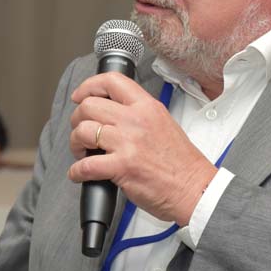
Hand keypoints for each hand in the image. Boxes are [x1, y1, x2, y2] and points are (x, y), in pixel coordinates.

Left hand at [67, 73, 216, 225]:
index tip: (80, 96)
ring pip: (84, 131)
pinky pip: (85, 165)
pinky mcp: (122, 167)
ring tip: (82, 153)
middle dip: (77, 119)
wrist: (194, 189)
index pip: (112, 81)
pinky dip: (76, 171)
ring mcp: (128, 143)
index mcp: (147, 107)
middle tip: (81, 131)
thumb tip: (113, 115)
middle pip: (89, 105)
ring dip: (75, 143)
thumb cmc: (182, 163)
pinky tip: (80, 174)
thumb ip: (139, 115)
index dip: (88, 86)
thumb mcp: (164, 124)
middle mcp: (136, 120)